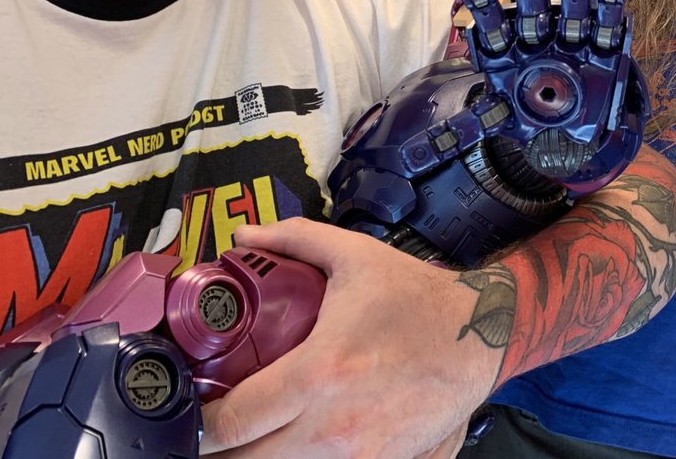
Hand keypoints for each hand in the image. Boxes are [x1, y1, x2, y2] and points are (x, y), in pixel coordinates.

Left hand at [198, 219, 499, 456]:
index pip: (233, 421)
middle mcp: (333, 424)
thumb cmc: (418, 297)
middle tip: (216, 430)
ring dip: (260, 456)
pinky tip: (297, 442)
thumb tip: (243, 237)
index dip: (200, 424)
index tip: (193, 411)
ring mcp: (359, 454)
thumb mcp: (355, 256)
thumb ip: (294, 240)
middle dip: (220, 449)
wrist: (482, 334)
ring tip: (253, 436)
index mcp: (319, 372)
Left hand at [443, 0, 645, 196]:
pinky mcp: (604, 46)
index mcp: (509, 48)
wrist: (571, 142)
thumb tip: (416, 153)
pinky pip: (610, 10)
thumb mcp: (499, 124)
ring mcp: (572, 36)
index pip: (486, 6)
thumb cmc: (533, 123)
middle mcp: (541, 34)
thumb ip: (465, 128)